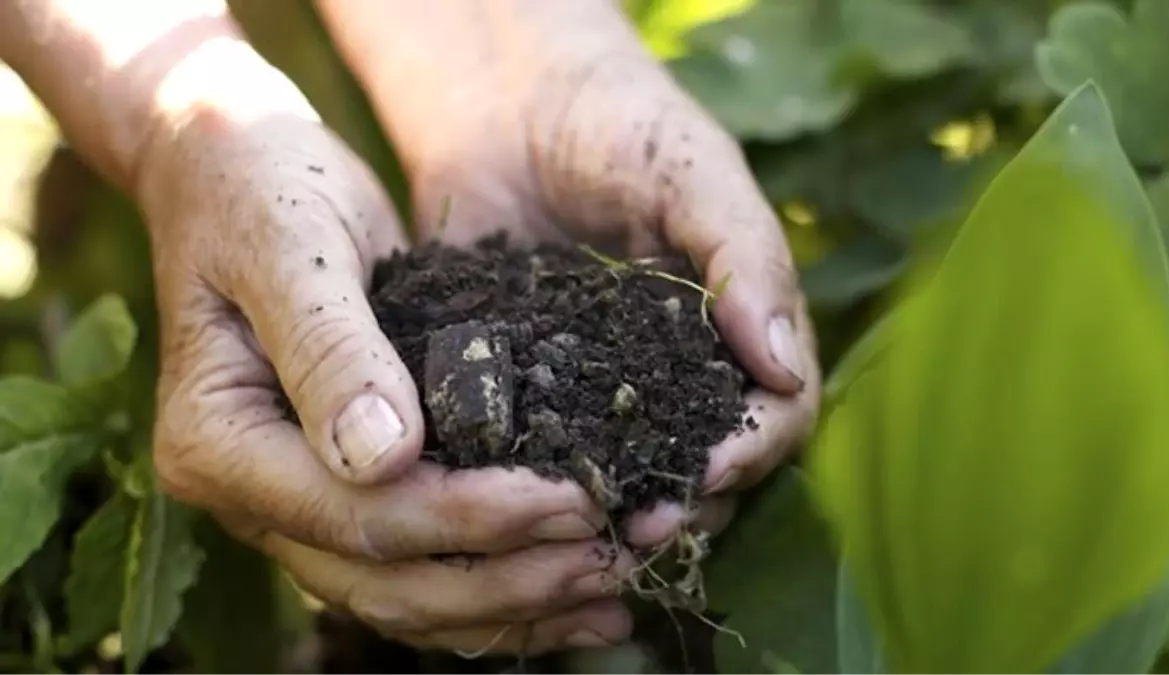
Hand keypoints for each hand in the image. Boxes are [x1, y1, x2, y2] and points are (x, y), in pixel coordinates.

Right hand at [138, 44, 634, 653]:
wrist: (237, 173)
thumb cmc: (261, 189)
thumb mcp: (293, 246)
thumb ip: (330, 349)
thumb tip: (384, 459)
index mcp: (218, 443)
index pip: (354, 515)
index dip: (468, 519)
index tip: (572, 499)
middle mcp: (250, 498)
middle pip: (385, 581)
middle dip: (508, 580)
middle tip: (613, 557)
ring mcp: (295, 507)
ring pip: (408, 597)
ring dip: (514, 605)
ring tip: (615, 593)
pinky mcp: (346, 494)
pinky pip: (421, 569)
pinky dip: (498, 591)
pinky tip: (577, 594)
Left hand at [319, 0, 822, 546]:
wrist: (507, 98)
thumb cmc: (621, 120)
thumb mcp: (694, 174)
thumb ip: (745, 258)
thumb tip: (784, 369)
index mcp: (740, 331)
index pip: (777, 414)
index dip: (752, 451)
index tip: (708, 471)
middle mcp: (680, 373)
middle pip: (707, 466)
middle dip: (683, 503)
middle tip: (638, 530)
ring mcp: (605, 387)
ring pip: (628, 475)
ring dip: (614, 513)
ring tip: (581, 536)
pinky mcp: (530, 388)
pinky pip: (543, 448)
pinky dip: (537, 482)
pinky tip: (512, 502)